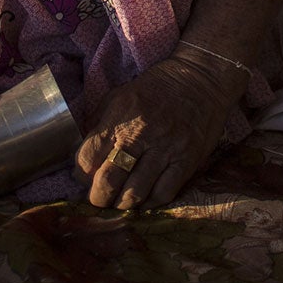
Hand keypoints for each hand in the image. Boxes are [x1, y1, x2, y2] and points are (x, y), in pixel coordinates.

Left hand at [76, 47, 247, 210]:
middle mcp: (141, 134)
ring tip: (121, 202)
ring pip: (135, 193)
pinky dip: (150, 203)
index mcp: (119, 117)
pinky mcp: (187, 160)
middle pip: (108, 182)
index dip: (81, 174)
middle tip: (99, 200)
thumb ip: (98, 124)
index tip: (85, 176)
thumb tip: (83, 157)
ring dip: (123, 204)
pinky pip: (164, 193)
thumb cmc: (156, 88)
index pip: (87, 158)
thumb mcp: (119, 95)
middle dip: (98, 198)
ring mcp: (166, 149)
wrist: (201, 78)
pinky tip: (146, 199)